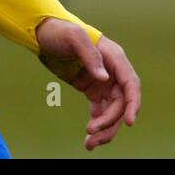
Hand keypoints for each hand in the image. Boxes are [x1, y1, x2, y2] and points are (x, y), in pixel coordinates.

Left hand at [35, 18, 140, 150]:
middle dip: (110, 121)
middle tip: (91, 132)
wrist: (42, 33)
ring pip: (112, 111)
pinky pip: (100, 111)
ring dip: (105, 129)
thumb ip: (90, 55)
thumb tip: (104, 79)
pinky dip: (97, 124)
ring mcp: (103, 82)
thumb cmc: (59, 31)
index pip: (130, 84)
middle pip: (121, 103)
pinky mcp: (92, 89)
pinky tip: (88, 138)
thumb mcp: (73, 37)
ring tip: (89, 144)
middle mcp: (112, 71)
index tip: (129, 122)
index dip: (133, 104)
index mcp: (114, 58)